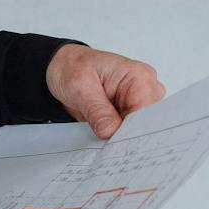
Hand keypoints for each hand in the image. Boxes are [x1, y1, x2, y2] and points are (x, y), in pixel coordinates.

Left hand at [46, 43, 167, 138]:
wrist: (62, 67)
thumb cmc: (72, 68)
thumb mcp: (80, 88)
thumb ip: (97, 111)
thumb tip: (111, 132)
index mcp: (139, 76)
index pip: (146, 111)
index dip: (132, 128)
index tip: (114, 140)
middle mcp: (144, 88)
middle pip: (146, 122)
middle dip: (125, 134)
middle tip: (104, 140)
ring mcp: (138, 101)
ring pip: (138, 129)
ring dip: (119, 136)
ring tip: (99, 132)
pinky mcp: (128, 112)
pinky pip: (127, 130)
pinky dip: (115, 135)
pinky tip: (102, 134)